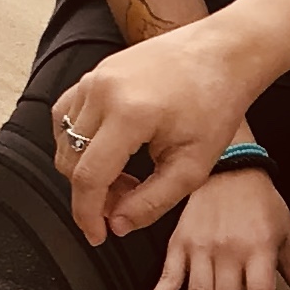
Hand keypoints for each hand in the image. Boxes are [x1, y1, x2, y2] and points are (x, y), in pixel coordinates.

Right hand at [57, 13, 276, 241]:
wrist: (224, 53)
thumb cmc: (216, 104)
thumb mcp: (193, 165)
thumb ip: (152, 202)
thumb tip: (117, 225)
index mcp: (129, 114)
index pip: (88, 177)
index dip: (87, 214)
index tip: (97, 236)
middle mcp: (102, 91)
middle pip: (71, 160)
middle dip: (91, 194)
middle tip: (124, 204)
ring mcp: (95, 77)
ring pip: (65, 139)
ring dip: (85, 168)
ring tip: (124, 179)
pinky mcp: (95, 72)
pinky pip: (67, 115)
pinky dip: (78, 141)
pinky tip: (108, 153)